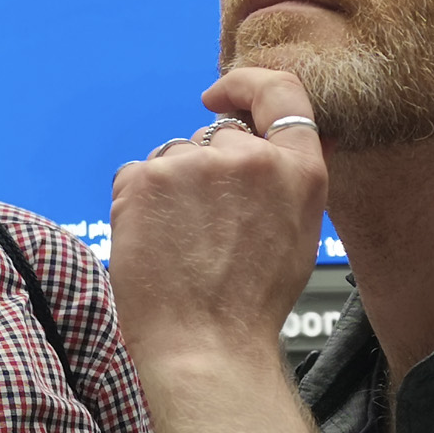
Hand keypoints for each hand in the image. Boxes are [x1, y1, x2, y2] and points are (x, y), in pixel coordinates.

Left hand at [110, 67, 327, 365]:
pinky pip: (135, 177)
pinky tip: (153, 246)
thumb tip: (262, 145)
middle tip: (200, 233)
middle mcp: (250, 158)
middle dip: (203, 172)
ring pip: (173, 160)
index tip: (219, 95)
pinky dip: (136, 206)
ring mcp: (196, 164)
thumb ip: (284, 182)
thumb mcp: (296, 236)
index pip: (281, 94)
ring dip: (169, 192)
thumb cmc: (248, 306)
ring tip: (179, 249)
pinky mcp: (147, 177)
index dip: (246, 85)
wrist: (203, 347)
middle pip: (217, 140)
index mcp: (298, 172)